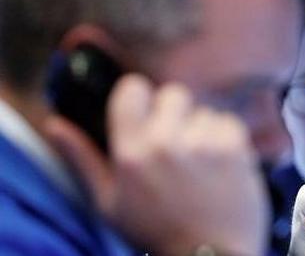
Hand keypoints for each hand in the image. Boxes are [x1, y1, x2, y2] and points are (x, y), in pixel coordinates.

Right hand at [45, 74, 267, 255]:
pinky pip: (228, 122)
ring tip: (199, 164)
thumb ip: (82, 158)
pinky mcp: (235, 148)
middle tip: (175, 143)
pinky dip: (226, 138)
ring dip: (202, 130)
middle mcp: (166, 143)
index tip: (144, 110)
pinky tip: (219, 165)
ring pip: (203, 111)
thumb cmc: (155, 232)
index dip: (139, 96)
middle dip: (174, 113)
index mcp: (131, 154)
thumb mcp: (108, 202)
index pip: (133, 89)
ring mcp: (203, 144)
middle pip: (173, 94)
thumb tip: (54, 124)